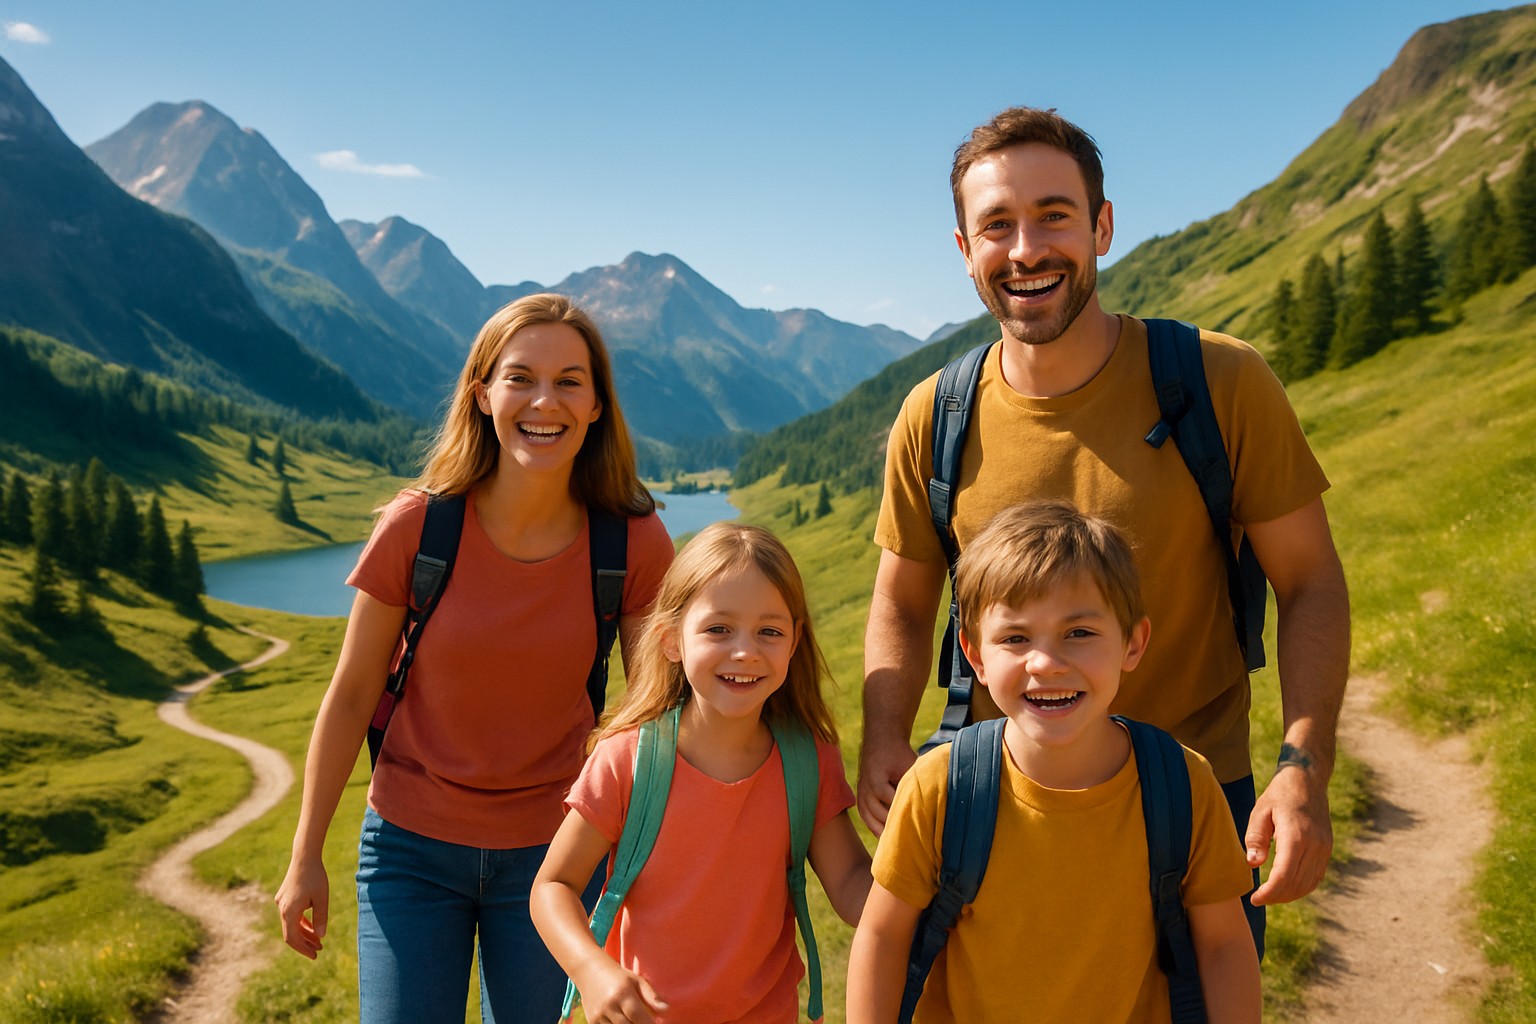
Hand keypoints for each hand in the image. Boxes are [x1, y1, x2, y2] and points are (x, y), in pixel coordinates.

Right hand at [274, 858, 328, 958]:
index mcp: (289, 911)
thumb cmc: (315, 877)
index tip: (315, 955)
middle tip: (319, 950)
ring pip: (291, 924)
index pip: (293, 938)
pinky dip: (301, 922)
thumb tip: (321, 936)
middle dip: (305, 942)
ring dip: (304, 932)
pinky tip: (312, 926)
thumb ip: (321, 918)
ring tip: (318, 940)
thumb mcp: (322, 899)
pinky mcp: (284, 897)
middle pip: (291, 933)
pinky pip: (292, 915)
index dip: (303, 948)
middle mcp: (282, 908)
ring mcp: (282, 902)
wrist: (304, 856)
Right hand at [577, 960, 668, 1023]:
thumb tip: (666, 1011)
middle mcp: (609, 1005)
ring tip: (632, 1019)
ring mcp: (598, 1015)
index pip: (638, 1017)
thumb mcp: (637, 980)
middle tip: (642, 1019)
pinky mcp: (592, 1021)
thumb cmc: (618, 976)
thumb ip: (652, 996)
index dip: (648, 1023)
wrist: (589, 971)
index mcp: (622, 993)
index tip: (655, 1023)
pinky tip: (622, 1020)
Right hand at [857, 734, 916, 835]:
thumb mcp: (909, 764)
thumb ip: (914, 782)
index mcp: (877, 780)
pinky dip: (875, 827)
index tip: (918, 824)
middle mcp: (866, 789)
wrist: (881, 742)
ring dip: (884, 830)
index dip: (905, 812)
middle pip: (880, 814)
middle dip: (895, 824)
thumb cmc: (899, 754)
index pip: (891, 802)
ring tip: (899, 842)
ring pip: (871, 819)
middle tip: (911, 839)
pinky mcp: (861, 796)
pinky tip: (886, 837)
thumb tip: (928, 801)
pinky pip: (866, 816)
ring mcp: (861, 793)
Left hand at [1245, 762, 1331, 904]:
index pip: (1284, 876)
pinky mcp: (1327, 849)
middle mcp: (1315, 845)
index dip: (1269, 893)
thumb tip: (1253, 865)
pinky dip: (1302, 888)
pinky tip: (1286, 889)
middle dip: (1276, 897)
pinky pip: (1316, 877)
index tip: (1254, 899)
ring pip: (1308, 884)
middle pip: (1296, 884)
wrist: (1307, 780)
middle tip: (1258, 899)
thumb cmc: (1278, 795)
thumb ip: (1256, 838)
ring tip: (1270, 896)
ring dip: (1289, 896)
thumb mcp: (1260, 811)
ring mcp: (1324, 848)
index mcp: (1296, 836)